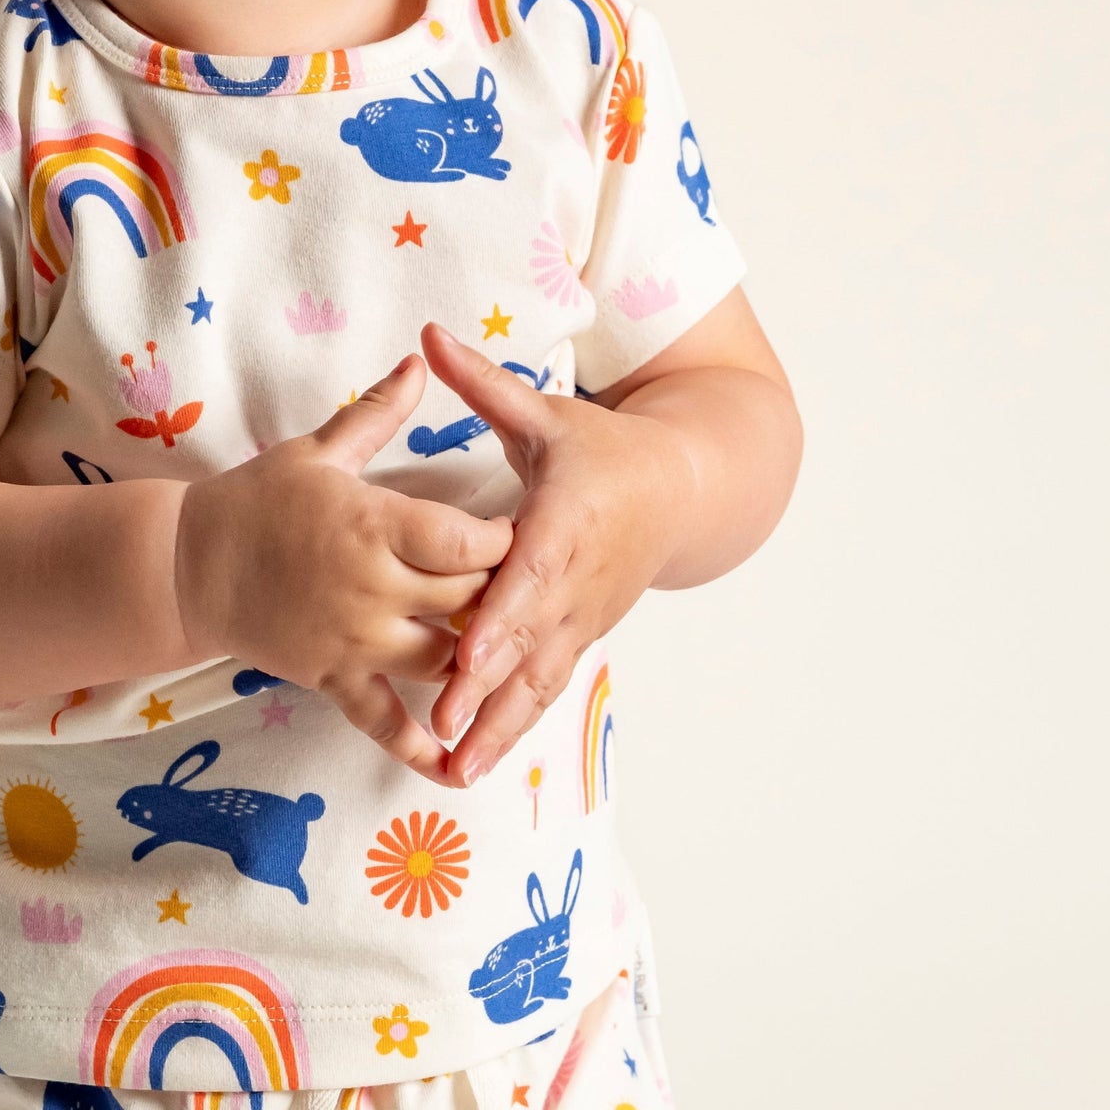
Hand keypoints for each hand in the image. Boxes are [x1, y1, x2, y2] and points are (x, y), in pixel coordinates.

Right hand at [173, 355, 513, 777]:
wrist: (187, 565)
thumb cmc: (256, 500)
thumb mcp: (318, 450)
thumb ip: (378, 412)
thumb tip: (421, 360)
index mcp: (373, 525)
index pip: (468, 541)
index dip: (505, 540)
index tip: (521, 531)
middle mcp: (370, 588)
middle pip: (466, 600)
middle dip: (500, 594)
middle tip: (524, 586)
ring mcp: (353, 641)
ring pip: (442, 661)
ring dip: (475, 659)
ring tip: (499, 648)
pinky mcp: (332, 679)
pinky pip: (384, 722)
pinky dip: (420, 747)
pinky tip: (456, 764)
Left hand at [419, 322, 696, 783]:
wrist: (681, 489)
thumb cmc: (603, 447)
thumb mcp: (548, 412)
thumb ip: (485, 384)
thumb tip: (428, 336)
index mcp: (566, 522)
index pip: (531, 576)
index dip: (501, 617)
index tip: (467, 652)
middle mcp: (576, 581)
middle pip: (529, 643)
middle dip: (487, 692)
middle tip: (444, 733)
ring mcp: (581, 617)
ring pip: (538, 680)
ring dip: (498, 728)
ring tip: (456, 772)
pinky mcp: (580, 637)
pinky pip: (545, 688)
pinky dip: (513, 727)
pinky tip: (474, 764)